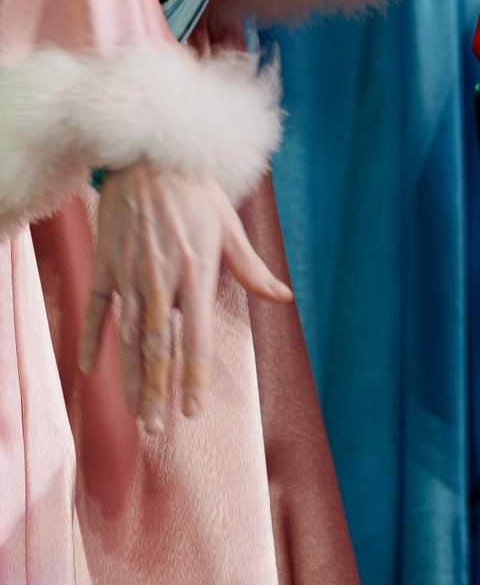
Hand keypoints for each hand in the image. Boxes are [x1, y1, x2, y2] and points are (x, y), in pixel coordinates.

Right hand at [85, 161, 292, 432]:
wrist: (151, 155)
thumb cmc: (197, 192)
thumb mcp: (230, 227)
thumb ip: (253, 269)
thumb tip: (285, 297)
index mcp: (196, 274)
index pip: (195, 339)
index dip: (194, 378)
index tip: (193, 412)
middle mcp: (161, 280)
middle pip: (158, 349)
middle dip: (157, 391)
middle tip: (156, 429)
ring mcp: (129, 273)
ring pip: (127, 337)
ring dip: (130, 377)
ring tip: (134, 411)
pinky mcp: (105, 263)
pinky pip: (96, 308)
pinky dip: (92, 338)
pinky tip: (89, 368)